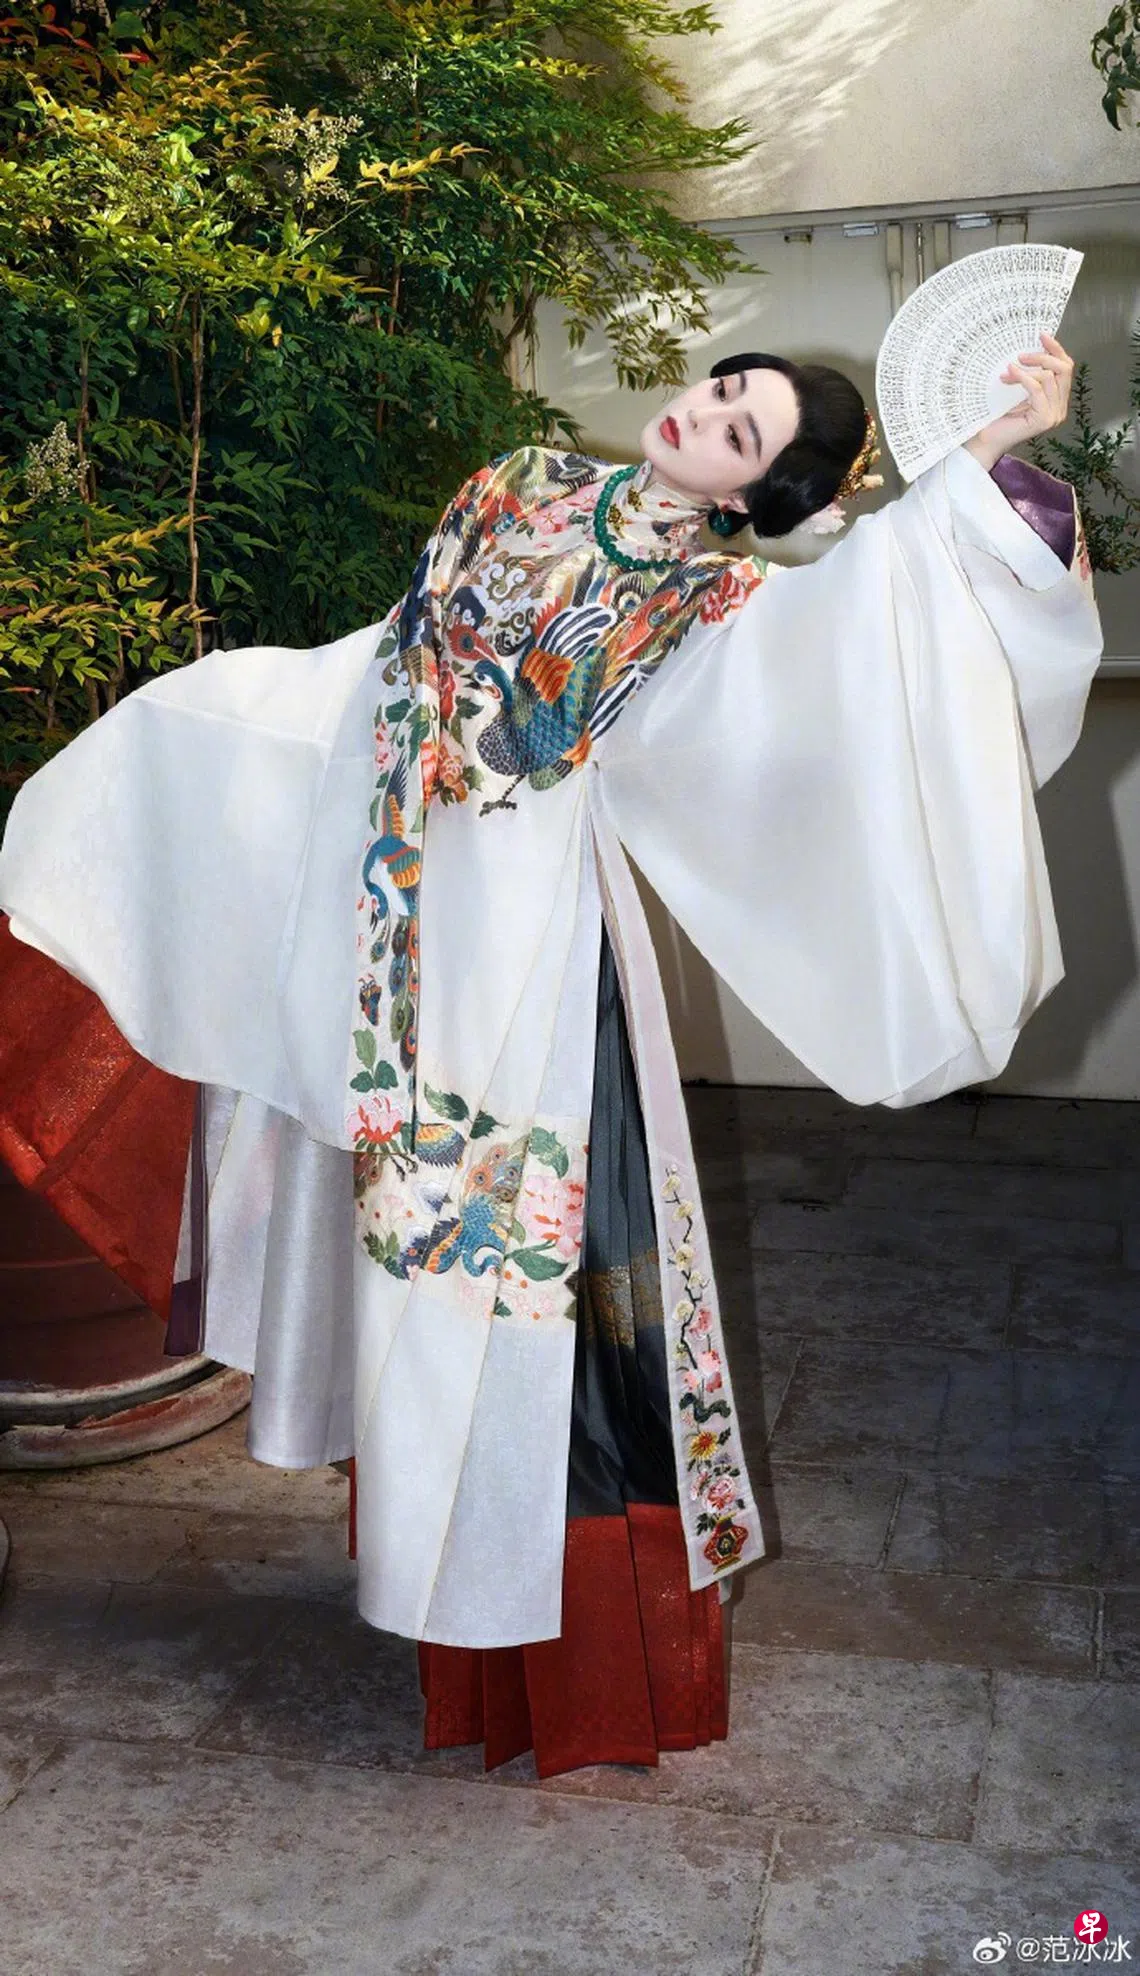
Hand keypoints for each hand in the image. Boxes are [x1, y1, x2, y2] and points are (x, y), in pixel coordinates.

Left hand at [964, 332, 1073, 470]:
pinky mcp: (1044, 419)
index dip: (1056, 349)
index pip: (1066, 367)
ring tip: (1008, 370)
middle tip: (1022, 355)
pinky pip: (1037, 389)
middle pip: (1064, 369)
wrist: (987, 439)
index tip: (1041, 335)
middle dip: (1043, 357)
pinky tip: (1009, 375)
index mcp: (1057, 398)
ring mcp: (1054, 414)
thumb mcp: (1018, 387)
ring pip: (1050, 377)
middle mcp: (1060, 407)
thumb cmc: (999, 415)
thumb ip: (1030, 372)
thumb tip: (1032, 346)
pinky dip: (1023, 378)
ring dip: (1027, 370)